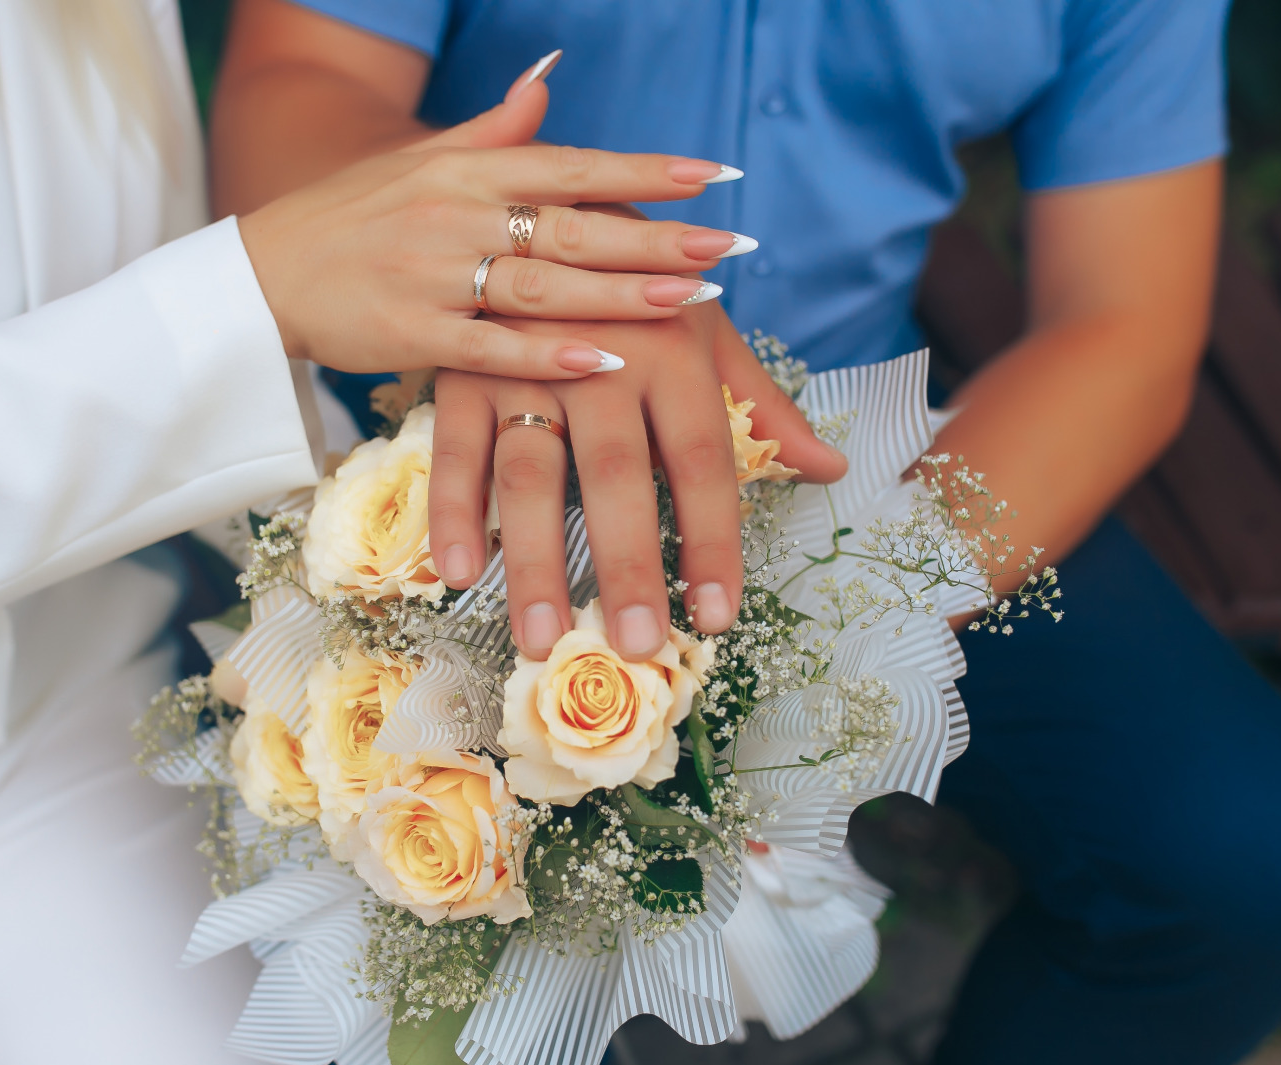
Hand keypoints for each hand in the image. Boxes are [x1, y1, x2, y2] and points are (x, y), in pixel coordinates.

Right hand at [236, 84, 754, 379]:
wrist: (261, 270)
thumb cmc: (352, 215)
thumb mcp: (422, 160)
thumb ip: (496, 129)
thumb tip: (550, 79)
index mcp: (467, 169)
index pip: (572, 165)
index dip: (645, 172)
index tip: (715, 178)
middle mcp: (456, 214)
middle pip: (572, 226)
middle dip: (656, 237)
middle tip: (729, 247)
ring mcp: (434, 275)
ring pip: (542, 285)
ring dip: (619, 293)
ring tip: (689, 299)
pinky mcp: (410, 333)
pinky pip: (490, 346)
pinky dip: (547, 353)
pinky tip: (604, 361)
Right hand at [430, 303, 847, 660]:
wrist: (545, 204)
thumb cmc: (641, 283)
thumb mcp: (708, 331)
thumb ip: (762, 406)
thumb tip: (828, 469)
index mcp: (674, 347)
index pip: (703, 459)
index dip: (712, 540)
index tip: (716, 615)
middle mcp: (601, 353)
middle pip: (616, 474)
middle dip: (626, 564)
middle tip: (634, 643)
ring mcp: (524, 361)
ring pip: (529, 471)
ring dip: (532, 557)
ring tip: (540, 635)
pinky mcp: (463, 368)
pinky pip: (455, 450)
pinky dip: (452, 511)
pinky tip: (456, 573)